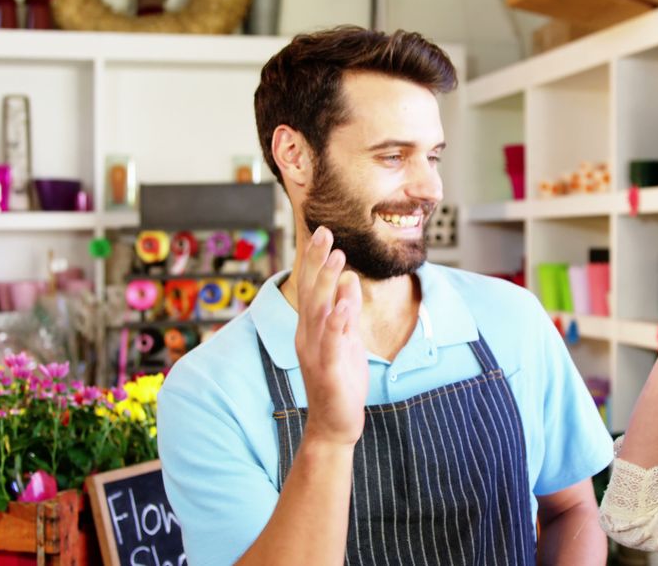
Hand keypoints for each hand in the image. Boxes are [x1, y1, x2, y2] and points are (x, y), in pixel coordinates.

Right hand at [293, 226, 368, 446]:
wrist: (334, 425)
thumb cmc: (341, 381)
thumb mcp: (348, 340)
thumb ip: (347, 312)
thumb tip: (349, 281)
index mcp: (312, 328)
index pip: (312, 288)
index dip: (316, 260)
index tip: (323, 232)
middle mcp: (308, 336)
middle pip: (310, 292)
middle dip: (317, 261)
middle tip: (325, 232)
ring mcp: (316, 352)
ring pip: (319, 311)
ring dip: (326, 282)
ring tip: (337, 256)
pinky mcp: (328, 369)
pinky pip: (332, 341)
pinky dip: (336, 322)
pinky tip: (343, 303)